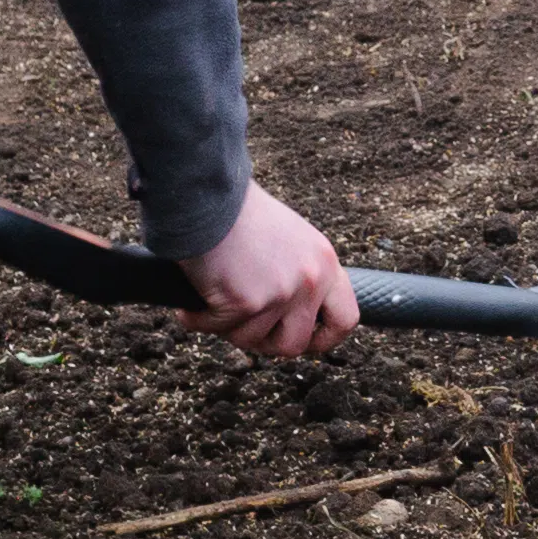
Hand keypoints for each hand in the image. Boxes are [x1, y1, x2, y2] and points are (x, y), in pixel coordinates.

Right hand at [180, 187, 355, 361]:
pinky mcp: (245, 301)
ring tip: (214, 298)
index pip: (345, 319)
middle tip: (242, 325)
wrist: (208, 194)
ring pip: (251, 340)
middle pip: (294, 344)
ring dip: (227, 326)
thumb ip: (300, 274)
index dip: (323, 338)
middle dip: (264, 342)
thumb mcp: (290, 239)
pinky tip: (193, 302)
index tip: (304, 341)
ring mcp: (280, 293)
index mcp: (325, 263)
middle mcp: (310, 280)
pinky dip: (199, 319)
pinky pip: (217, 328)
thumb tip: (290, 315)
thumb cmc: (238, 212)